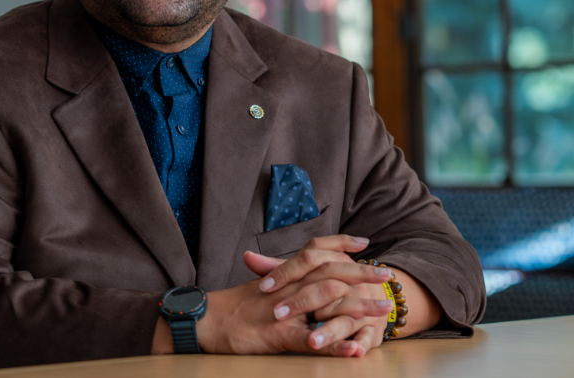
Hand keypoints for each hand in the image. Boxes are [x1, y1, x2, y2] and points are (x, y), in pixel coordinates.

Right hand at [189, 254, 392, 356]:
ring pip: (327, 304)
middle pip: (329, 273)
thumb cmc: (229, 308)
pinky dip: (335, 346)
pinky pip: (311, 341)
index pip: (314, 250)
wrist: (204, 321)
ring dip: (359, 307)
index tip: (364, 241)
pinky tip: (355, 350)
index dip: (340, 244)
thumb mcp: (257, 286)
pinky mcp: (278, 336)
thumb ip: (277, 276)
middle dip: (362, 274)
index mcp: (283, 275)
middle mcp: (286, 288)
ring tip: (385, 311)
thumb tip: (294, 269)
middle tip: (388, 276)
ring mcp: (283, 311)